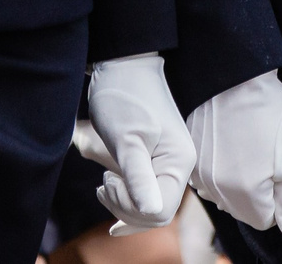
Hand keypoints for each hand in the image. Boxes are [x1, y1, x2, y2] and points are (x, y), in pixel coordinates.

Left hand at [79, 53, 194, 233]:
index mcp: (178, 163)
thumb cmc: (123, 99)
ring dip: (122, 203)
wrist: (121, 68)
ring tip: (104, 182)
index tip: (109, 179)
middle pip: (154, 213)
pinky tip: (110, 195)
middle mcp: (177, 167)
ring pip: (147, 207)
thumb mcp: (126, 140)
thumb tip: (153, 212)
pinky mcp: (153, 162)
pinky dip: (126, 200)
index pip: (159, 211)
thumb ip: (139, 177)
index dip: (130, 206)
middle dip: (124, 207)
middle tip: (103, 182)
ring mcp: (166, 165)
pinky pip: (144, 194)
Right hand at [185, 69, 281, 240]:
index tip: (278, 168)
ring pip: (226, 196)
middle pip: (244, 210)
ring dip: (238, 182)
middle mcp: (218, 190)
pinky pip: (209, 181)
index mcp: (246, 193)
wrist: (233, 77)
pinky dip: (220, 171)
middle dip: (258, 191)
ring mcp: (200, 176)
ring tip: (247, 148)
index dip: (278, 197)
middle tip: (264, 155)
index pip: (266, 220)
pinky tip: (229, 145)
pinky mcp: (191, 160)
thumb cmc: (266, 113)